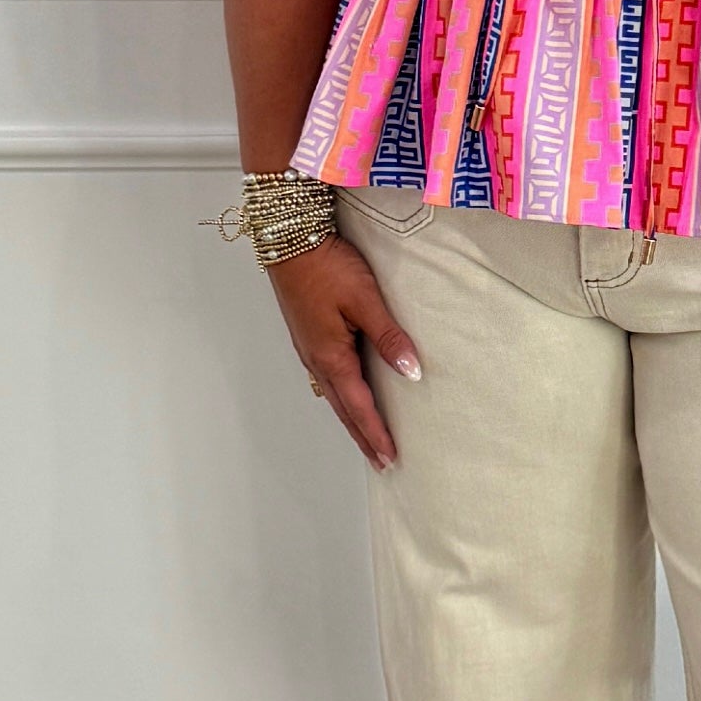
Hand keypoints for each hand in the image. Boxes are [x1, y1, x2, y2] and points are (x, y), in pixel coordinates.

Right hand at [267, 235, 421, 469]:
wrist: (289, 240)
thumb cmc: (325, 266)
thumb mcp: (364, 300)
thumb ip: (388, 337)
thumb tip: (411, 371)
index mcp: (331, 356)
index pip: (360, 406)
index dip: (376, 433)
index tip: (390, 456)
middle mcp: (317, 359)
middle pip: (344, 409)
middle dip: (363, 436)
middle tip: (381, 461)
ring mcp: (309, 348)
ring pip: (333, 395)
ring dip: (351, 419)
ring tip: (366, 437)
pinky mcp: (307, 335)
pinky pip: (326, 378)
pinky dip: (340, 397)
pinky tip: (346, 394)